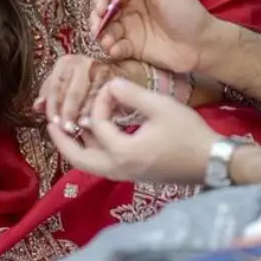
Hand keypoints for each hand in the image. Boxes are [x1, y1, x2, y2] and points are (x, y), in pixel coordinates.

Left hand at [32, 54, 123, 131]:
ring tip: (81, 128)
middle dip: (69, 112)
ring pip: (90, 94)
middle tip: (67, 130)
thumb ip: (50, 96)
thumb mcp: (64, 86)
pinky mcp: (117, 76)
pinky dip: (101, 108)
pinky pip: (107, 95)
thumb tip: (36, 107)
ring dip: (85, 113)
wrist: (116, 71)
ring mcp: (100, 67)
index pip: (55, 85)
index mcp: (65, 62)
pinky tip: (97, 120)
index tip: (53, 123)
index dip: (53, 106)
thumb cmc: (84, 82)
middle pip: (73, 91)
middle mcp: (82, 61)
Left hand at [48, 78, 217, 184]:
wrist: (211, 161)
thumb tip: (110, 85)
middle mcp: (119, 169)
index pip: (97, 123)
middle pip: (78, 158)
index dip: (101, 101)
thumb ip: (132, 94)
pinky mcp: (134, 175)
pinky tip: (95, 134)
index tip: (112, 88)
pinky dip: (93, 150)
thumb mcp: (162, 107)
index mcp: (123, 152)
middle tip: (50, 124)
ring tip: (66, 128)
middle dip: (62, 140)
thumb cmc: (189, 134)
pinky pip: (103, 164)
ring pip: (90, 164)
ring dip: (76, 146)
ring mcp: (126, 175)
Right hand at [89, 0, 220, 72]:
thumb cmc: (188, 13)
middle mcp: (131, 9)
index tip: (103, 7)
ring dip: (101, 34)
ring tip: (107, 41)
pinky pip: (115, 47)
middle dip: (96, 16)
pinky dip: (111, 48)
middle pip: (103, 9)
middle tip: (98, 25)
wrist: (202, 45)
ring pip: (105, 29)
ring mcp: (131, 29)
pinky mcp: (133, 48)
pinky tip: (116, 50)